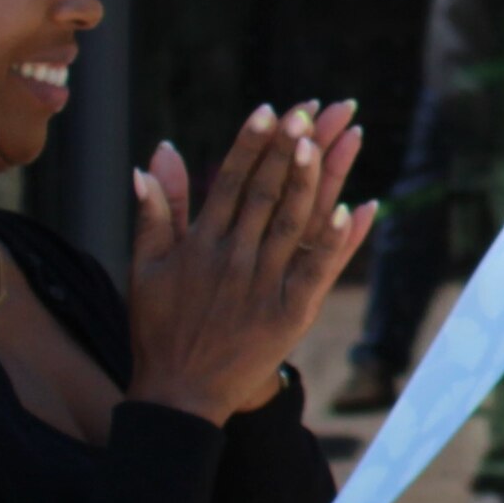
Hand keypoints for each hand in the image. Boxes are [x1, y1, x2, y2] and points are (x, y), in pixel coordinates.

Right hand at [129, 99, 372, 419]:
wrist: (178, 394)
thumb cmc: (159, 328)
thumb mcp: (145, 266)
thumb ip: (156, 210)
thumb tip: (157, 152)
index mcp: (201, 242)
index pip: (232, 181)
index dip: (253, 143)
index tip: (272, 109)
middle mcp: (233, 256)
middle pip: (270, 191)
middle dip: (292, 146)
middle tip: (314, 108)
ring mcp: (263, 283)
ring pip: (295, 221)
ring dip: (317, 177)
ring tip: (334, 137)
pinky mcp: (290, 312)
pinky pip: (318, 269)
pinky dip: (335, 240)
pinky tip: (358, 208)